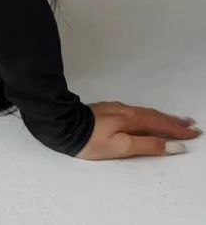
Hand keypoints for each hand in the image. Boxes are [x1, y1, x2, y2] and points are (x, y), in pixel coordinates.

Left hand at [75, 101, 201, 159]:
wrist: (63, 125)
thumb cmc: (92, 141)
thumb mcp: (122, 147)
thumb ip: (148, 145)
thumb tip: (174, 145)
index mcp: (132, 120)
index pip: (161, 125)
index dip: (178, 131)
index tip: (194, 133)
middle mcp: (126, 111)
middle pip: (155, 116)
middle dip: (173, 121)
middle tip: (190, 124)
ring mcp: (116, 109)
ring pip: (145, 112)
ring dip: (162, 116)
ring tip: (174, 120)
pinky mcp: (107, 111)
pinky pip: (135, 112)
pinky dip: (147, 115)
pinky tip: (146, 116)